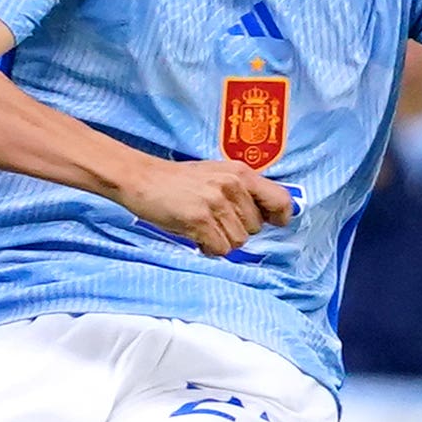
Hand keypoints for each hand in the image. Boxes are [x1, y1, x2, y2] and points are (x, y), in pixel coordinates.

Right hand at [118, 155, 297, 256]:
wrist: (140, 178)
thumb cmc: (177, 180)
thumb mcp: (216, 174)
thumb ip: (242, 190)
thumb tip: (268, 215)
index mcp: (240, 173)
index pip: (280, 200)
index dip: (279, 217)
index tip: (272, 223)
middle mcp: (232, 186)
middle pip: (255, 228)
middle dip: (237, 231)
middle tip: (215, 222)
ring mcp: (216, 203)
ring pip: (238, 242)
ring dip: (221, 241)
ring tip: (202, 228)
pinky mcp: (199, 219)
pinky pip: (220, 249)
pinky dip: (208, 248)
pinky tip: (195, 236)